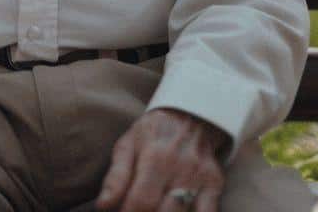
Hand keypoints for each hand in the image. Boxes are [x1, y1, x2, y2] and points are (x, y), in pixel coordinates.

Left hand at [95, 108, 228, 211]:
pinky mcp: (215, 185)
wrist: (189, 115)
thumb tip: (102, 206)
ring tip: (153, 208)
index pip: (140, 202)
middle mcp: (181, 169)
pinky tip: (176, 211)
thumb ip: (115, 178)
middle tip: (135, 211)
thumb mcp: (127, 146)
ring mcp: (201, 178)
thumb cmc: (151, 133)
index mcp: (155, 158)